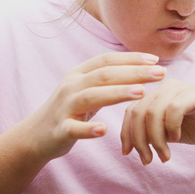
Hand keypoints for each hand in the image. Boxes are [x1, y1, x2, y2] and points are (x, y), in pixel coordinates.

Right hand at [29, 52, 165, 160]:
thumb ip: (107, 81)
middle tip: (159, 73)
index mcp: (78, 74)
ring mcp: (64, 107)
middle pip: (104, 75)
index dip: (131, 58)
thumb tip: (139, 70)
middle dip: (134, 72)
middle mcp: (71, 87)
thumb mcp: (86, 90)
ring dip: (117, 93)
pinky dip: (88, 129)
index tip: (156, 59)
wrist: (35, 135)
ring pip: (92, 96)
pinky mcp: (60, 130)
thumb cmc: (69, 111)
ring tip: (141, 92)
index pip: (107, 60)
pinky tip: (104, 130)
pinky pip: (74, 128)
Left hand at [120, 79, 194, 164]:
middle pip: (138, 113)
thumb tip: (128, 146)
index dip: (126, 134)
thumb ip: (151, 134)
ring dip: (156, 140)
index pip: (131, 112)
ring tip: (165, 156)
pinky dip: (172, 127)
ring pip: (153, 113)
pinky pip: (174, 109)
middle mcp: (165, 88)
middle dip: (139, 141)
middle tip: (148, 160)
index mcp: (156, 95)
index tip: (128, 154)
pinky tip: (177, 139)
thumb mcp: (170, 133)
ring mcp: (180, 89)